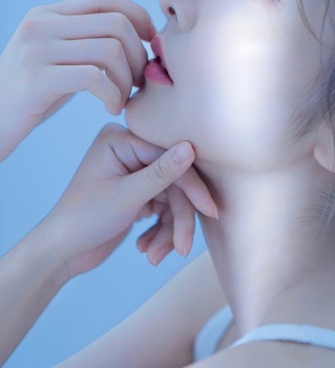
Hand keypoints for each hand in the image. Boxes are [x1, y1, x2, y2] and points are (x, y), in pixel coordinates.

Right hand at [0, 0, 155, 160]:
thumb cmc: (31, 95)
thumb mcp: (56, 58)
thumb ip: (85, 41)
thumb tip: (136, 34)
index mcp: (48, 15)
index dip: (137, 16)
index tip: (150, 41)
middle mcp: (41, 24)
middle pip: (116, 24)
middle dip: (139, 54)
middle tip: (139, 81)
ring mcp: (37, 49)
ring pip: (110, 50)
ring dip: (128, 78)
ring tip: (124, 97)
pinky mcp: (37, 79)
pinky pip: (95, 78)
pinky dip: (114, 95)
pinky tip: (112, 108)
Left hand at [40, 124, 217, 278]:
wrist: (61, 254)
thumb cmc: (84, 220)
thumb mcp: (126, 197)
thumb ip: (161, 173)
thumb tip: (190, 148)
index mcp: (120, 140)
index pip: (168, 157)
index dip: (190, 186)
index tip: (210, 210)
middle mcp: (129, 151)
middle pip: (173, 181)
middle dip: (178, 218)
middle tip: (183, 247)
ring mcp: (134, 172)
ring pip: (172, 198)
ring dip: (168, 230)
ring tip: (154, 257)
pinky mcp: (139, 192)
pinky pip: (164, 208)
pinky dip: (160, 231)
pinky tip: (147, 250)